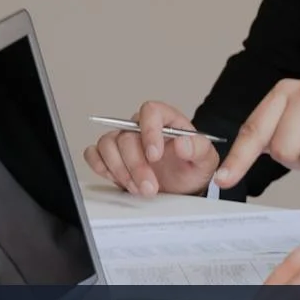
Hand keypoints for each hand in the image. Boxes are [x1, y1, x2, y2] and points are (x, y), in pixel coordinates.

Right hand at [82, 101, 218, 197]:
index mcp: (165, 119)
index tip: (155, 156)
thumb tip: (182, 143)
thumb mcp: (205, 160)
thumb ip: (198, 148)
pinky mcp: (110, 156)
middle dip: (136, 165)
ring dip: (120, 170)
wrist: (182, 188)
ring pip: (107, 144)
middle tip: (150, 187)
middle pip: (127, 136)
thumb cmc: (191, 168)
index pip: (149, 111)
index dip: (149, 131)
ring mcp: (123, 140)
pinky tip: (120, 180)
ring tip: (138, 187)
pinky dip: (102, 168)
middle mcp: (140, 127)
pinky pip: (93, 154)